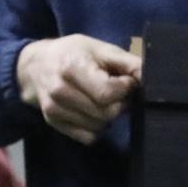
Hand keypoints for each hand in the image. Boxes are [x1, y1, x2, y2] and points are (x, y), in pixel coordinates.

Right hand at [16, 36, 142, 144]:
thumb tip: (152, 75)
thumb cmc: (73, 53)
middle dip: (120, 104)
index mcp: (72, 68)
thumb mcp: (100, 48)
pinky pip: (88, 138)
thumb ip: (127, 62)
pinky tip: (93, 112)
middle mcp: (60, 91)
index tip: (126, 81)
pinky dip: (97, 128)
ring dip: (109, 116)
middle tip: (119, 93)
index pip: (107, 93)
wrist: (35, 66)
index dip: (125, 89)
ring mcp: (55, 110)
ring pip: (99, 127)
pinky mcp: (54, 123)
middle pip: (106, 113)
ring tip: (104, 100)